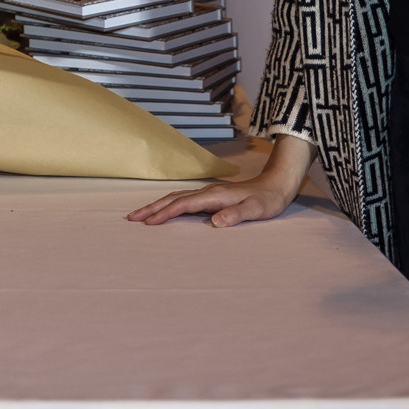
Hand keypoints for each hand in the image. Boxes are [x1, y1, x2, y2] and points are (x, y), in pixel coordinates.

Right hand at [128, 134, 311, 227]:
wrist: (276, 184)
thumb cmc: (268, 200)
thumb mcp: (257, 210)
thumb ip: (237, 214)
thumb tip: (215, 222)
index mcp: (215, 196)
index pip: (183, 205)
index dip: (165, 213)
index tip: (148, 223)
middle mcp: (207, 192)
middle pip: (173, 199)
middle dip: (152, 208)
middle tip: (132, 218)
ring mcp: (207, 194)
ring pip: (176, 198)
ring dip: (157, 206)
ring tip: (140, 215)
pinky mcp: (210, 197)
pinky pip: (183, 201)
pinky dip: (168, 205)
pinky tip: (163, 211)